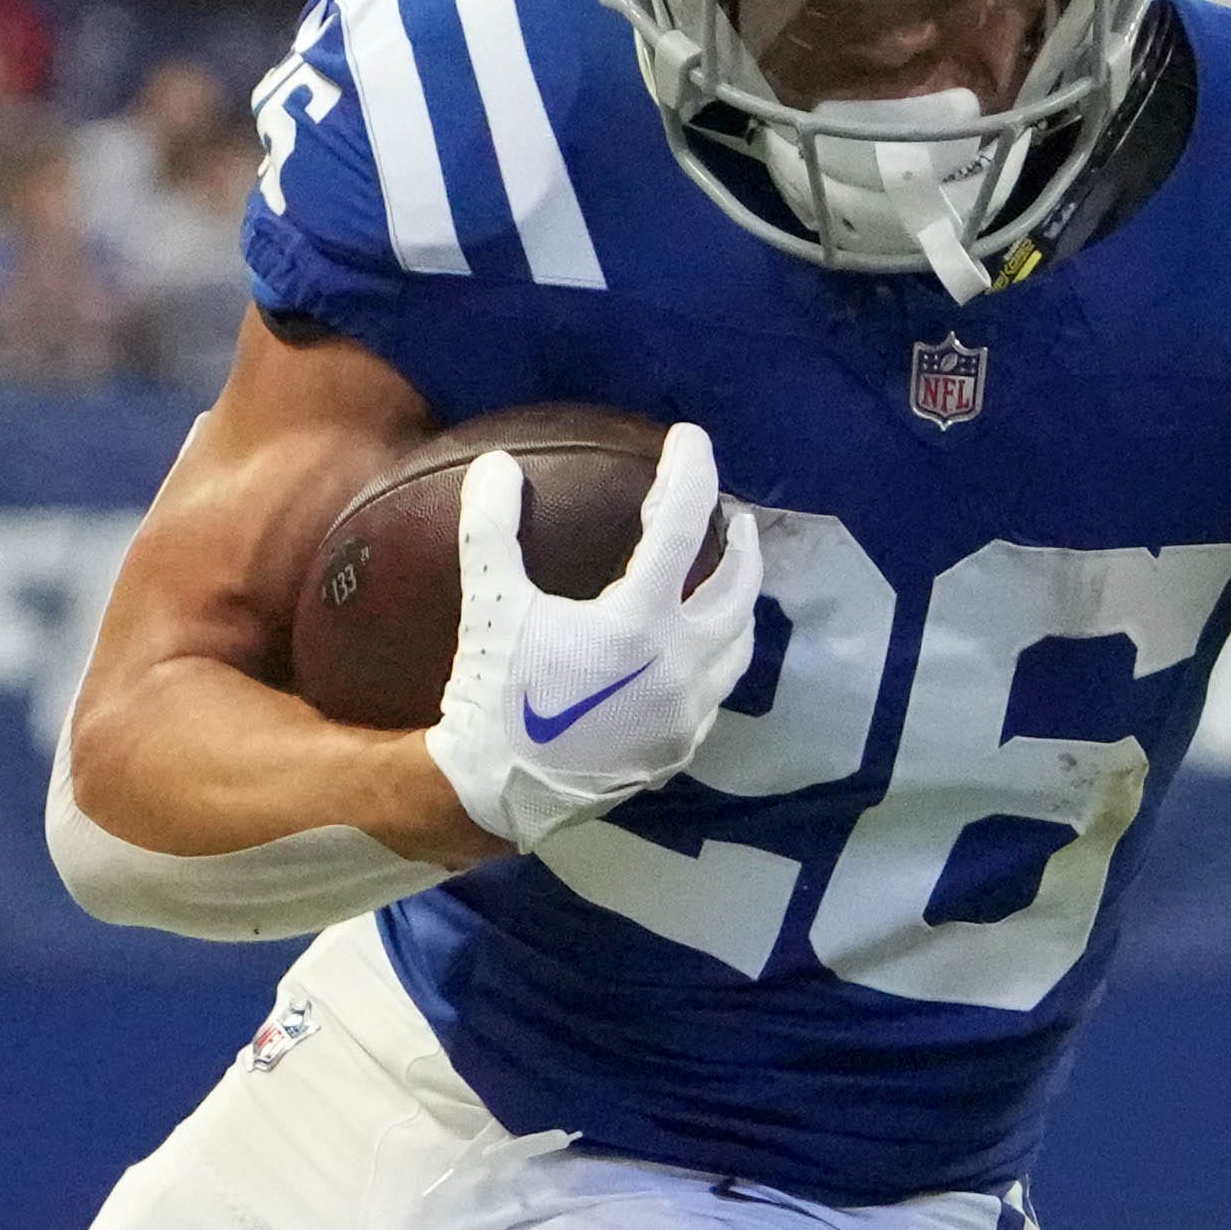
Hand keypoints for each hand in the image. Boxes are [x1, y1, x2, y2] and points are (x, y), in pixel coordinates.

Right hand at [424, 422, 761, 848]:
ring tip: (723, 576)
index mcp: (639, 622)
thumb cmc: (495, 693)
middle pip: (739, 588)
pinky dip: (717, 652)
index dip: (689, 474)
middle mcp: (681, 664)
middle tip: (730, 518)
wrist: (500, 789)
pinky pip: (719, 687)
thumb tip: (498, 466)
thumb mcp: (490, 605)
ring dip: (738, 602)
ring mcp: (690, 709)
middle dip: (741, 545)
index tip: (690, 440)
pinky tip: (697, 644)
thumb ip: (492, 530)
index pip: (681, 526)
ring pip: (739, 642)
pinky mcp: (684, 744)